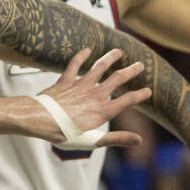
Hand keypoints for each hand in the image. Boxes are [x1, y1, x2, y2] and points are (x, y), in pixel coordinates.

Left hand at [35, 48, 149, 147]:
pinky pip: (75, 65)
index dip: (140, 95)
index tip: (148, 90)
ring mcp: (80, 85)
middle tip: (140, 64)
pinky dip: (81, 56)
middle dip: (131, 71)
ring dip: (110, 58)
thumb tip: (139, 140)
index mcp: (103, 110)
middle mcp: (95, 94)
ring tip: (119, 51)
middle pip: (117, 78)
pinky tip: (87, 49)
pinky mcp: (66, 81)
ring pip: (99, 67)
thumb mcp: (92, 141)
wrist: (40, 120)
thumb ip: (117, 139)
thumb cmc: (64, 133)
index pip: (127, 100)